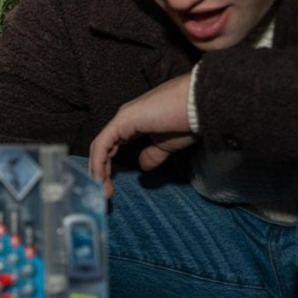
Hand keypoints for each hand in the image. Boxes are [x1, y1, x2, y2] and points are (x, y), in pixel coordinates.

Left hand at [88, 74, 195, 197]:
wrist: (200, 105)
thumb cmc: (188, 120)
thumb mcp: (167, 144)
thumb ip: (152, 154)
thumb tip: (143, 166)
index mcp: (132, 123)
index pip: (110, 146)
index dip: (106, 167)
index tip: (108, 187)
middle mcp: (123, 119)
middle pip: (102, 147)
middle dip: (99, 171)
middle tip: (102, 193)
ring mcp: (122, 118)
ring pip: (100, 146)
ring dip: (97, 169)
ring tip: (100, 190)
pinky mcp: (123, 120)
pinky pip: (103, 143)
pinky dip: (99, 161)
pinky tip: (100, 177)